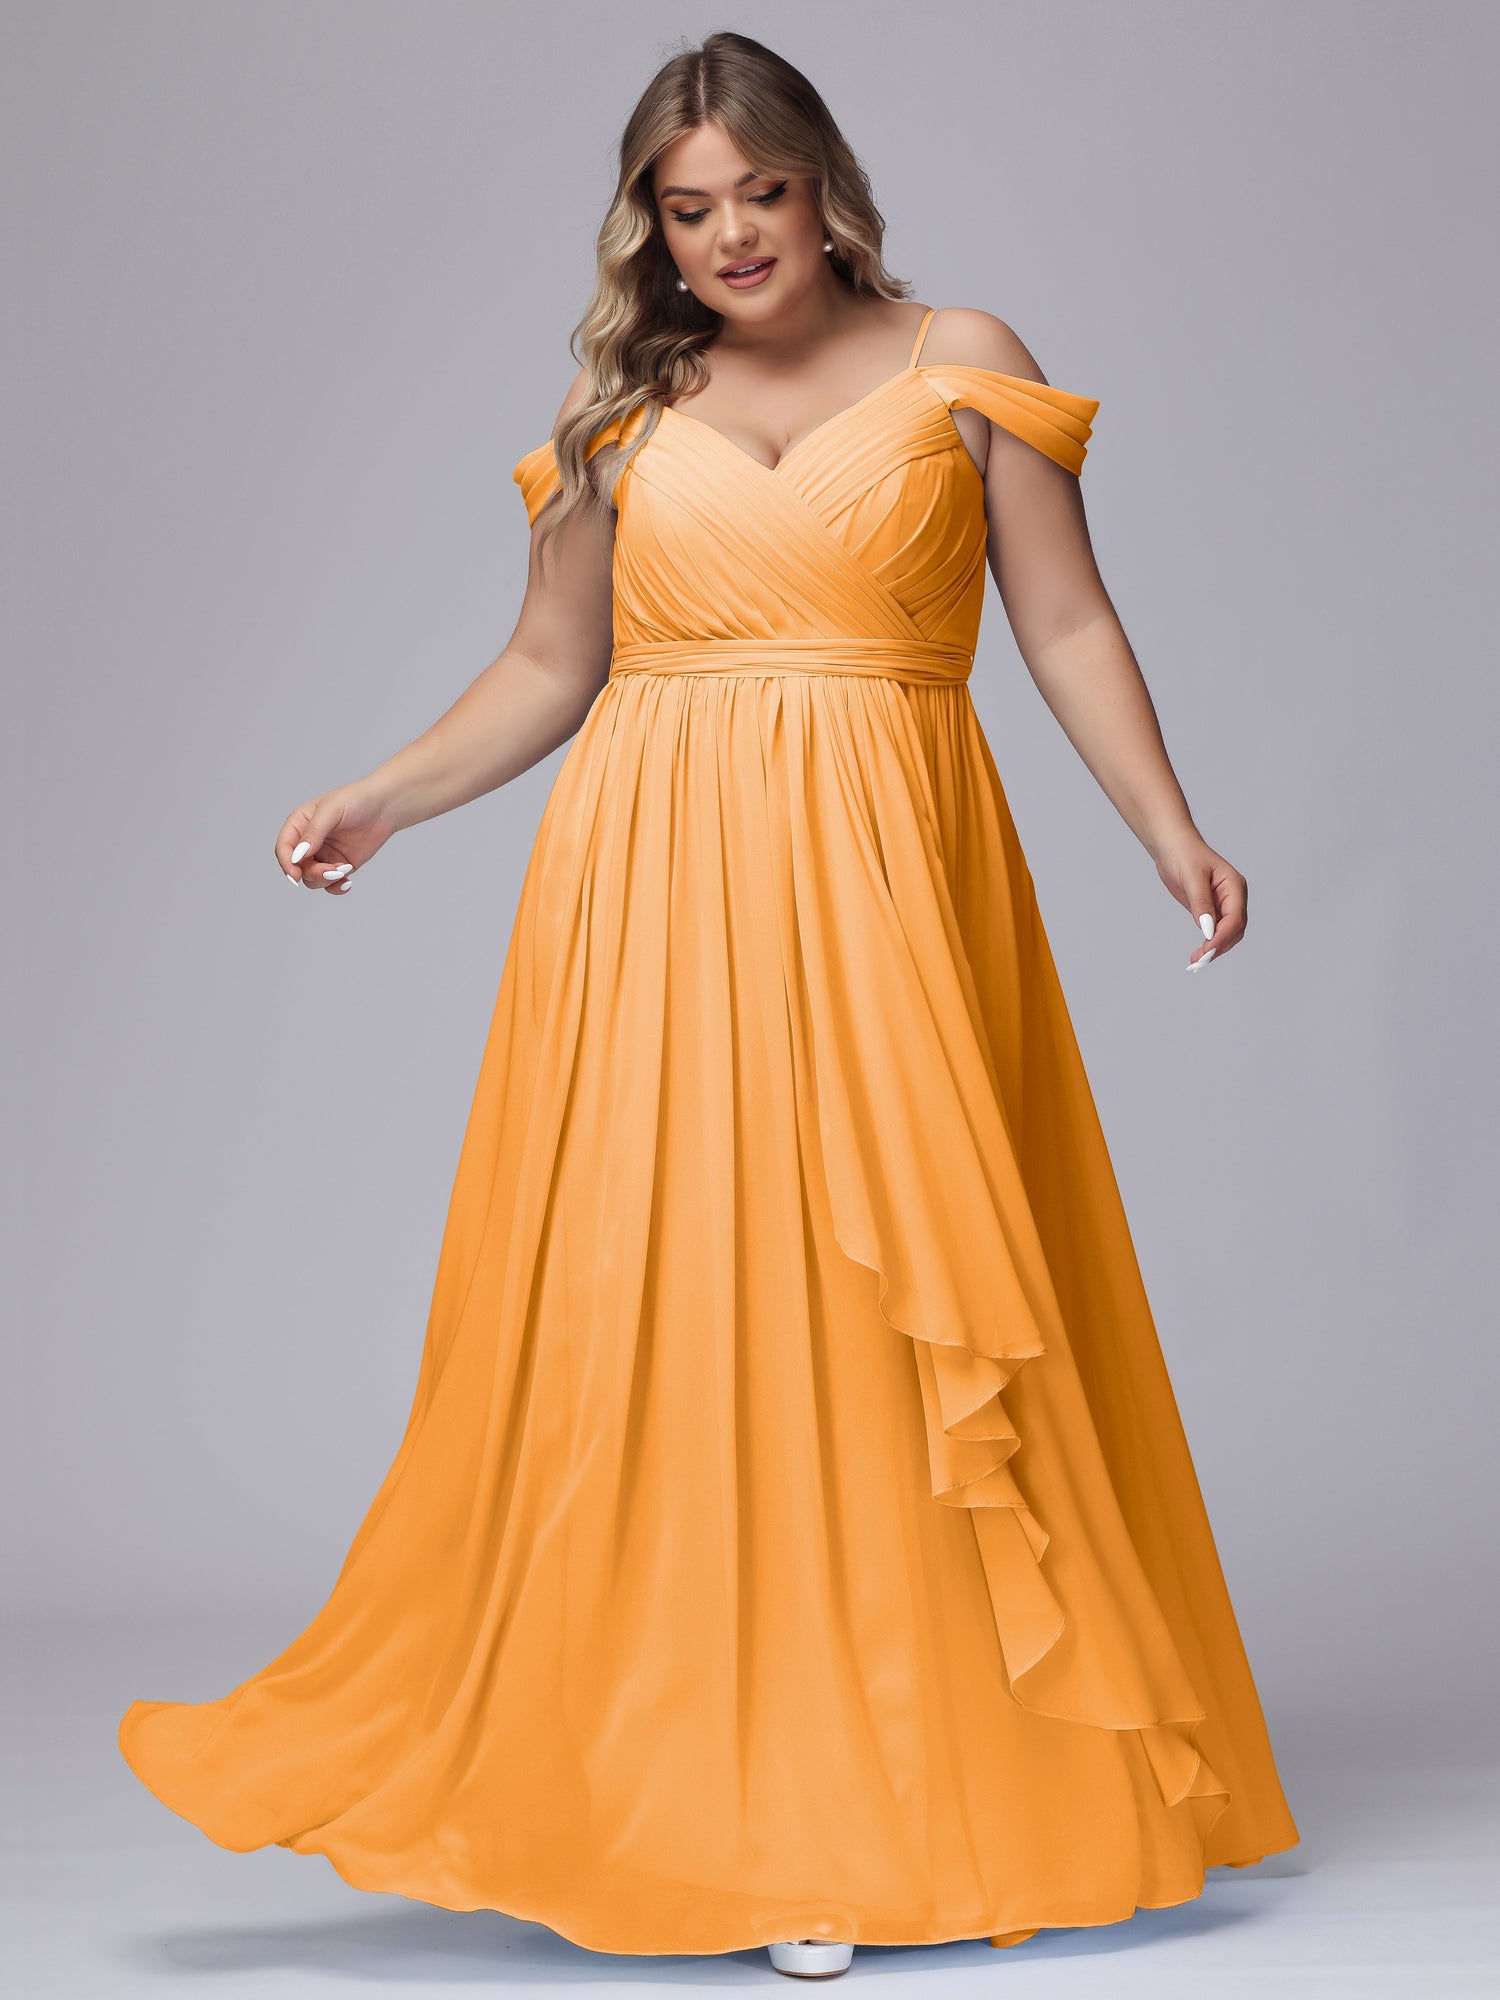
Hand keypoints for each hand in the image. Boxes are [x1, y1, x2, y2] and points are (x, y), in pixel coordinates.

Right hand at [275, 779, 397, 894]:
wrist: (385, 806)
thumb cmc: (356, 800)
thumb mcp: (331, 811)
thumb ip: (314, 832)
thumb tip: (298, 855)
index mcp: (300, 824)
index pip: (284, 847)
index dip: (286, 863)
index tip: (295, 875)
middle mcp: (308, 842)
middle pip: (298, 868)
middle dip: (313, 873)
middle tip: (334, 871)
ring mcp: (324, 855)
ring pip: (312, 878)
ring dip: (326, 880)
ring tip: (344, 870)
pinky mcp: (340, 865)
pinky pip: (330, 884)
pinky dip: (335, 887)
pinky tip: (347, 883)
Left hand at [1152, 834, 1246, 970]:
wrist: (1172, 846)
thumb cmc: (1184, 854)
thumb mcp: (1192, 877)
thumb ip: (1201, 903)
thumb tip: (1208, 930)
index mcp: (1235, 886)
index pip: (1235, 917)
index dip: (1222, 936)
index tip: (1207, 949)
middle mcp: (1233, 897)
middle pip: (1235, 930)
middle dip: (1220, 946)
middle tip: (1200, 960)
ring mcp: (1223, 905)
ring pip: (1227, 934)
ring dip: (1215, 949)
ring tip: (1196, 961)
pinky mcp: (1211, 911)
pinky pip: (1215, 932)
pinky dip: (1209, 944)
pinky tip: (1198, 954)